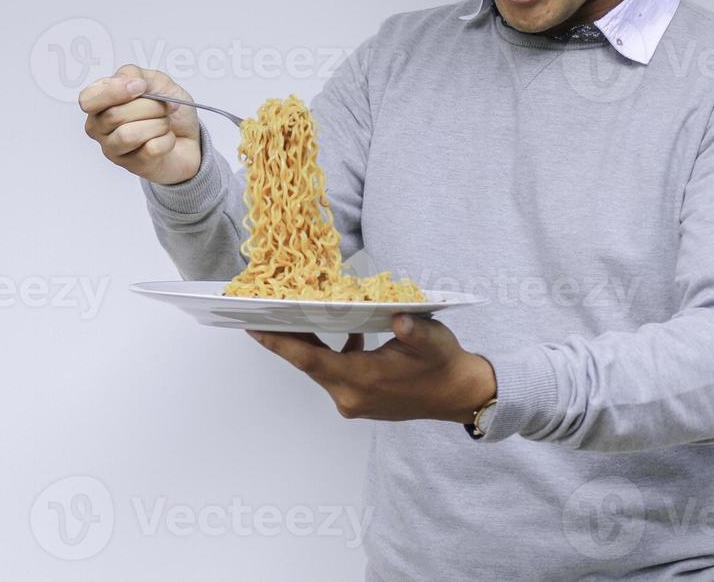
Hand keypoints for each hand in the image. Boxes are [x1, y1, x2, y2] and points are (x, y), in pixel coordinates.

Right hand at [79, 66, 202, 185]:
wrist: (192, 137)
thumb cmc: (169, 109)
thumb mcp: (156, 81)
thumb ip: (135, 74)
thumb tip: (128, 82)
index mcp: (100, 103)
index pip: (88, 99)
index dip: (113, 92)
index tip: (141, 87)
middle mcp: (100, 127)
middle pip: (115, 116)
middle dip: (150, 107)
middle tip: (163, 108)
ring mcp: (113, 149)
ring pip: (128, 136)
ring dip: (158, 124)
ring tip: (165, 124)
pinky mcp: (132, 166)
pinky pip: (150, 150)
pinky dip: (167, 140)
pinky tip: (167, 139)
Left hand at [246, 314, 497, 423]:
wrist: (459, 395)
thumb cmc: (444, 365)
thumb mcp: (433, 340)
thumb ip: (414, 329)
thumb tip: (399, 317)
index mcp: (364, 380)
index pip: (311, 361)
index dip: (280, 344)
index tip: (254, 328)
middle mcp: (352, 396)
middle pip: (310, 364)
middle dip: (288, 339)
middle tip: (265, 313)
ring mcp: (354, 402)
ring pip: (322, 369)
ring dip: (311, 345)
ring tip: (298, 317)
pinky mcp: (360, 400)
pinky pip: (336, 373)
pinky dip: (332, 353)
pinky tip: (347, 334)